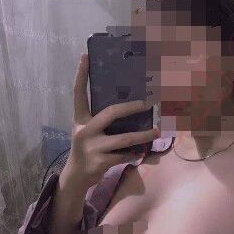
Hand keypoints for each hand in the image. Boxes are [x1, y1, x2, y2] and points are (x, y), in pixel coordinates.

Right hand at [64, 53, 158, 187]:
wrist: (76, 177)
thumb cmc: (87, 149)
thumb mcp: (87, 131)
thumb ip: (100, 120)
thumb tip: (128, 106)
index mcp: (79, 119)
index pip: (78, 93)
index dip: (81, 74)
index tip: (85, 55)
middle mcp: (84, 130)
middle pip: (111, 113)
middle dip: (132, 107)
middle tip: (149, 103)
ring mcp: (92, 147)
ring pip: (124, 138)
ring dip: (143, 135)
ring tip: (157, 131)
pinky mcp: (100, 162)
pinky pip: (124, 155)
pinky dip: (134, 153)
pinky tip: (141, 152)